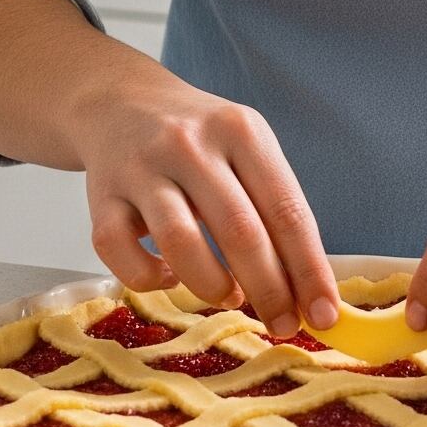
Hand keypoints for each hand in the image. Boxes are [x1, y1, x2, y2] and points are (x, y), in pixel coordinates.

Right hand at [65, 67, 340, 338]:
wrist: (120, 102)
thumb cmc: (197, 139)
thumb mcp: (245, 148)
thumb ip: (273, 208)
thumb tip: (308, 292)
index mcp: (240, 130)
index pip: (287, 210)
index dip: (309, 271)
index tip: (324, 316)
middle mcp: (190, 143)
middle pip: (240, 231)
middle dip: (269, 291)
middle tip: (282, 325)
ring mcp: (141, 167)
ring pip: (179, 242)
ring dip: (211, 286)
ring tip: (227, 296)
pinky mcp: (101, 194)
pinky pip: (120, 252)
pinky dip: (148, 278)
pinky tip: (167, 275)